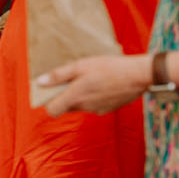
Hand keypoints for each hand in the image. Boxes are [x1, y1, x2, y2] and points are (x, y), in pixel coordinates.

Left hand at [35, 54, 150, 116]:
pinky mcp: (107, 109)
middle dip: (64, 96)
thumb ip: (59, 75)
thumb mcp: (80, 66)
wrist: (138, 76)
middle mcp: (85, 107)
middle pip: (65, 107)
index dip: (48, 101)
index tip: (50, 90)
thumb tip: (40, 82)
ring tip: (88, 79)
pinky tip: (100, 84)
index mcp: (75, 96)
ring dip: (78, 95)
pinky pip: (92, 105)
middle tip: (70, 79)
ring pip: (79, 105)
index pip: (52, 111)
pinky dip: (91, 97)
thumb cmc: (109, 67)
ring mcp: (96, 110)